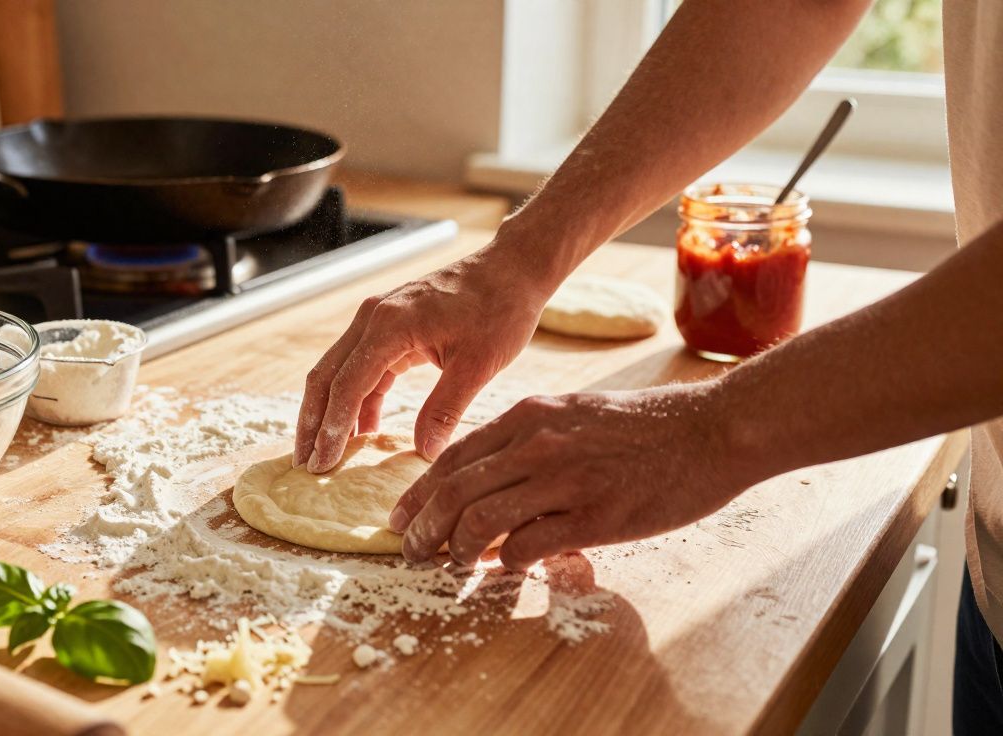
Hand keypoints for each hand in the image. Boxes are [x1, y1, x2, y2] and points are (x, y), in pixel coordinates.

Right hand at [295, 238, 558, 473]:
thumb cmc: (500, 310)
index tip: (323, 464)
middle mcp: (373, 318)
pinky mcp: (390, 327)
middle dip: (313, 423)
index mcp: (390, 325)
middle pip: (326, 376)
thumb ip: (445, 409)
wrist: (511, 270)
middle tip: (306, 466)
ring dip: (329, 413)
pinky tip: (362, 432)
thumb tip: (424, 453)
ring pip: (338, 372)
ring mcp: (378, 320)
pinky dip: (357, 400)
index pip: (347, 385)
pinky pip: (362, 368)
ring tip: (325, 455)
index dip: (332, 428)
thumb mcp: (478, 365)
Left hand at [388, 383, 753, 568]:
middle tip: (411, 553)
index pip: (453, 457)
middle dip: (423, 528)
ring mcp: (565, 479)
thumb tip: (492, 484)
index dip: (418, 493)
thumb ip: (530, 442)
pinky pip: (528, 546)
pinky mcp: (595, 516)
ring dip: (455, 551)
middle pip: (455, 491)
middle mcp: (537, 444)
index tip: (401, 519)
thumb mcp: (575, 415)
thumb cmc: (646, 427)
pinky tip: (507, 571)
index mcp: (529, 417)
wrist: (712, 430)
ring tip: (451, 568)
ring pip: (480, 519)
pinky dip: (506, 564)